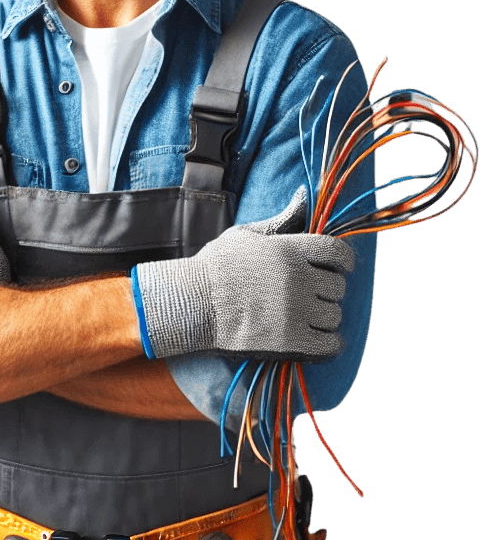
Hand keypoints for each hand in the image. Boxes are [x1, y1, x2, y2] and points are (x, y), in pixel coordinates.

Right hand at [135, 187, 354, 360]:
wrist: (193, 302)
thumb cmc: (216, 267)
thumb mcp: (246, 234)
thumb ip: (280, 220)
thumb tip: (303, 196)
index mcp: (288, 249)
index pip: (336, 251)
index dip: (345, 260)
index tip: (343, 267)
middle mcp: (296, 277)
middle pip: (337, 286)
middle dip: (329, 290)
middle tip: (314, 294)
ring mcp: (294, 309)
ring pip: (334, 315)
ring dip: (326, 316)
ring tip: (310, 317)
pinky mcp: (289, 338)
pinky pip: (328, 343)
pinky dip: (329, 343)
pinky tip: (319, 339)